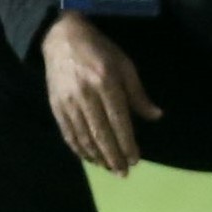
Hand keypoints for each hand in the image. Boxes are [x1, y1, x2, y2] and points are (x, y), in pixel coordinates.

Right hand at [40, 11, 161, 176]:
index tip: (135, 160)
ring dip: (97, 157)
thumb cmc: (100, 50)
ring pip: (83, 137)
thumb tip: (156, 116)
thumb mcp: (125, 65)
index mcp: (106, 82)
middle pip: (101, 134)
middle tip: (123, 173)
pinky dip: (79, 149)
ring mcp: (68, 102)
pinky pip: (68, 133)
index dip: (127, 143)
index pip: (119, 121)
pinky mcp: (55, 106)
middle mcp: (86, 94)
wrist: (62, 37)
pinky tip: (90, 158)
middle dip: (113, 157)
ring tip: (109, 168)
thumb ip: (138, 94)